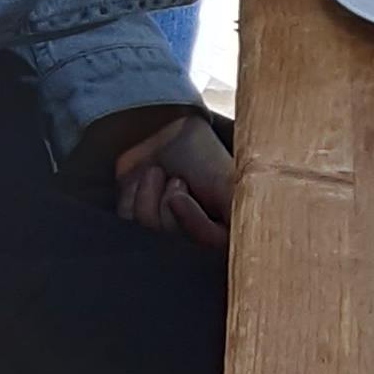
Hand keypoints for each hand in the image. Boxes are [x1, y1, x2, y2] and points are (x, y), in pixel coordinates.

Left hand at [116, 112, 231, 245]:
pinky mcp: (133, 221)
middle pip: (172, 239)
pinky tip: (143, 179)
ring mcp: (160, 230)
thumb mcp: (228, 183)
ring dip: (149, 193)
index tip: (178, 197)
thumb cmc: (203, 157)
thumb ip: (238, 215)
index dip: (192, 223)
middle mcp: (190, 236)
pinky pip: (125, 220)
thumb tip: (249, 242)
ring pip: (146, 230)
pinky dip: (131, 194)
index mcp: (219, 231)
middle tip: (178, 179)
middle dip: (168, 202)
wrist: (170, 130)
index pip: (207, 243)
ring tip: (160, 174)